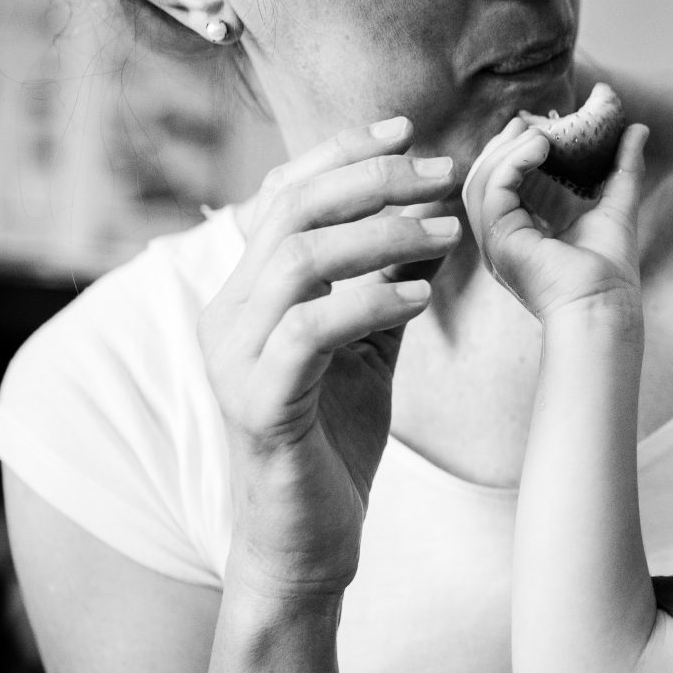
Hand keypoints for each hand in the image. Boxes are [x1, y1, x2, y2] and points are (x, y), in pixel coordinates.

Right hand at [200, 117, 460, 599]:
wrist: (308, 544)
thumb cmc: (336, 441)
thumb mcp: (370, 346)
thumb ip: (389, 283)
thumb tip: (433, 216)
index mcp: (248, 293)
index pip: (282, 195)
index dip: (341, 153)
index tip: (409, 129)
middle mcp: (227, 314)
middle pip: (290, 212)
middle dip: (372, 180)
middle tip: (442, 172)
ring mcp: (234, 359)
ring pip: (297, 260)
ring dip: (379, 235)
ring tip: (446, 231)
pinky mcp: (258, 405)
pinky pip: (308, 331)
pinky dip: (366, 303)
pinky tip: (418, 296)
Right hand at [463, 114, 648, 321]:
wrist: (606, 304)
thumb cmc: (611, 269)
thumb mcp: (616, 203)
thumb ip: (624, 166)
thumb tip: (638, 128)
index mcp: (521, 230)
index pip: (504, 181)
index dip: (517, 150)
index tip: (541, 125)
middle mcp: (501, 236)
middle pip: (485, 177)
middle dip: (505, 144)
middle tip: (530, 120)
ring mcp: (494, 240)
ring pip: (481, 179)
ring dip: (507, 148)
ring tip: (538, 131)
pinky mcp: (497, 238)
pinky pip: (493, 188)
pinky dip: (514, 161)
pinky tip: (541, 146)